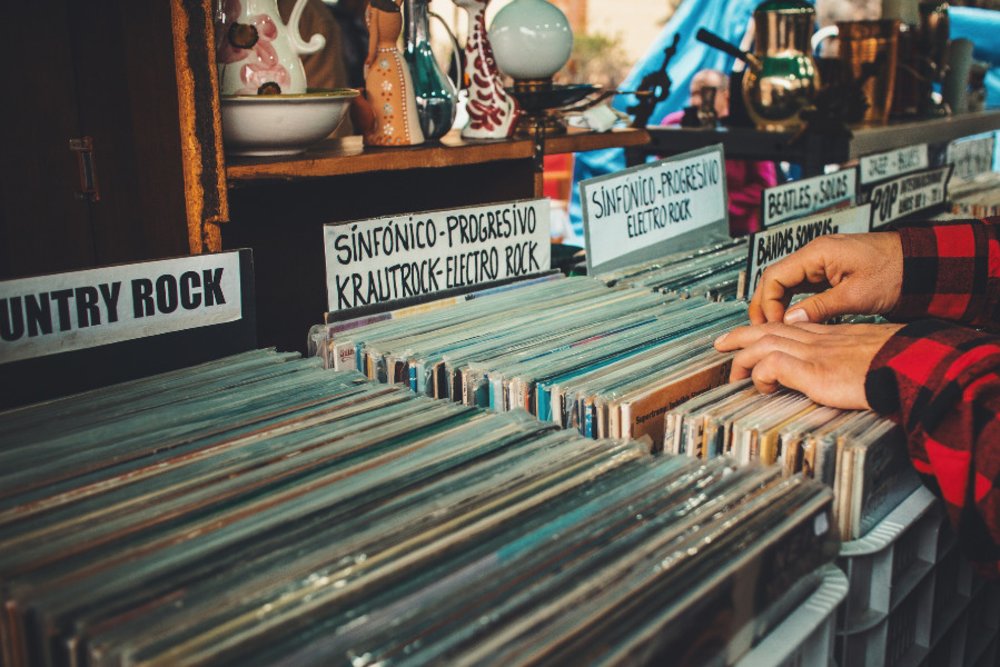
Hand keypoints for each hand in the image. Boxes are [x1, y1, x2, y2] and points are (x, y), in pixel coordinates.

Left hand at [714, 322, 903, 408]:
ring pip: (763, 344)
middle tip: (721, 345)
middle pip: (769, 329)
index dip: (766, 329)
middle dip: (740, 336)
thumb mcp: (869, 357)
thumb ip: (849, 361)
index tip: (751, 336)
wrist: (915, 367)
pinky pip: (771, 366)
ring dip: (742, 359)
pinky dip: (760, 375)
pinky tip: (761, 387)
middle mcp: (819, 339)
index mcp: (832, 334)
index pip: (790, 326)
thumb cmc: (900, 365)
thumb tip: (841, 374)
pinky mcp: (812, 370)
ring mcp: (814, 353)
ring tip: (733, 375)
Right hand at [748, 232, 903, 325]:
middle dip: (765, 304)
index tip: (774, 325)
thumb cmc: (895, 272)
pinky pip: (801, 285)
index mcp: (817, 253)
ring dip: (777, 304)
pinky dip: (792, 301)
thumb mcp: (856, 295)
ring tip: (775, 327)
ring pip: (785, 282)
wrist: (922, 264)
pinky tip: (792, 318)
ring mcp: (821, 261)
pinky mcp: (830, 271)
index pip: (774, 276)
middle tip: (763, 329)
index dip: (768, 303)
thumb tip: (790, 320)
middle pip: (775, 278)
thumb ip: (819, 307)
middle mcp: (815, 254)